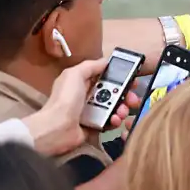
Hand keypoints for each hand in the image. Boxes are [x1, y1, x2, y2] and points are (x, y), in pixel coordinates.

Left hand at [23, 58, 141, 155]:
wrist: (56, 128)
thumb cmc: (65, 99)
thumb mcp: (74, 74)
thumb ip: (90, 65)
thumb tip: (106, 61)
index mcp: (84, 82)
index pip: (107, 77)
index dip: (121, 77)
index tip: (133, 79)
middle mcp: (90, 96)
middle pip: (115, 92)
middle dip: (127, 94)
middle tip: (132, 98)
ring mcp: (94, 112)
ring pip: (116, 107)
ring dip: (123, 108)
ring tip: (122, 111)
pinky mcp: (96, 126)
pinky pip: (112, 122)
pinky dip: (116, 121)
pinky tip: (114, 120)